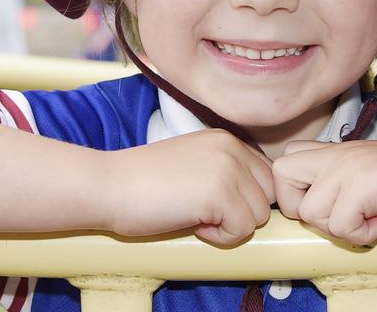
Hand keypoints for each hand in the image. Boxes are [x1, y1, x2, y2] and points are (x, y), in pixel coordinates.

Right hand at [98, 129, 274, 245]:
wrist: (108, 186)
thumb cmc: (143, 182)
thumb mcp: (194, 162)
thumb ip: (225, 170)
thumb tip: (257, 199)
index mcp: (227, 139)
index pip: (265, 176)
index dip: (243, 198)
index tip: (211, 203)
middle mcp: (232, 147)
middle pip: (268, 195)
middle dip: (241, 212)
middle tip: (202, 211)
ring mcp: (228, 168)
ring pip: (259, 215)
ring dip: (230, 225)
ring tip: (195, 216)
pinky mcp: (219, 193)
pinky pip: (242, 230)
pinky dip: (220, 237)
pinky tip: (192, 224)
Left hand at [272, 140, 376, 245]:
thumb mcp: (375, 177)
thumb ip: (344, 184)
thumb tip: (316, 215)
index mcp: (338, 150)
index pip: (285, 162)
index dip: (297, 194)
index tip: (333, 208)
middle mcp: (338, 153)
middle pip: (280, 175)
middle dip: (303, 208)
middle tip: (343, 214)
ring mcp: (349, 166)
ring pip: (311, 212)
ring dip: (344, 228)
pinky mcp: (364, 184)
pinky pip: (341, 226)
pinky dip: (366, 235)